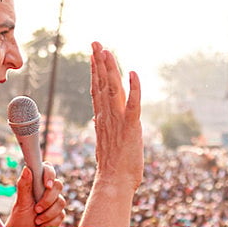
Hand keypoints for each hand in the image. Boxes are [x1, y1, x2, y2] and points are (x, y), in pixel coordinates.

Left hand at [6, 163, 66, 226]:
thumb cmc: (19, 219)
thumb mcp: (21, 202)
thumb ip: (24, 186)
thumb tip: (27, 169)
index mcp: (36, 184)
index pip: (48, 170)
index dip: (50, 174)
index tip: (46, 185)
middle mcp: (47, 192)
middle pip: (58, 186)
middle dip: (48, 200)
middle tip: (36, 209)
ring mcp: (54, 203)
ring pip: (61, 202)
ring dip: (48, 214)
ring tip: (37, 221)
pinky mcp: (58, 215)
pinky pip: (61, 215)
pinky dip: (50, 223)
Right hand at [89, 42, 142, 188]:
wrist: (114, 183)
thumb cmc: (114, 168)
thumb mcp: (106, 143)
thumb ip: (102, 129)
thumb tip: (97, 120)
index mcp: (103, 119)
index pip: (97, 90)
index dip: (95, 71)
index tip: (93, 55)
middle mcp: (108, 116)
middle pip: (101, 84)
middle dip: (99, 62)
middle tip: (96, 43)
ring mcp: (118, 121)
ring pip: (113, 89)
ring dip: (110, 69)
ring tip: (107, 51)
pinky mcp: (131, 127)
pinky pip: (133, 105)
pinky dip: (134, 89)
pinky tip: (133, 74)